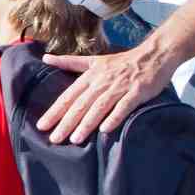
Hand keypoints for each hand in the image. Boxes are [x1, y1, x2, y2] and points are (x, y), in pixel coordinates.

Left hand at [37, 44, 181, 144]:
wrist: (153, 55)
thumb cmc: (122, 62)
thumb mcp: (94, 60)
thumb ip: (70, 62)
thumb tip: (46, 58)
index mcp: (90, 76)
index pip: (68, 96)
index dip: (55, 111)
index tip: (41, 126)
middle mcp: (102, 82)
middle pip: (81, 104)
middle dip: (66, 122)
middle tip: (54, 138)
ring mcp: (119, 87)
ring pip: (99, 107)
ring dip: (86, 123)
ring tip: (75, 140)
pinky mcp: (137, 92)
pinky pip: (124, 106)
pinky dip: (114, 117)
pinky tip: (105, 130)